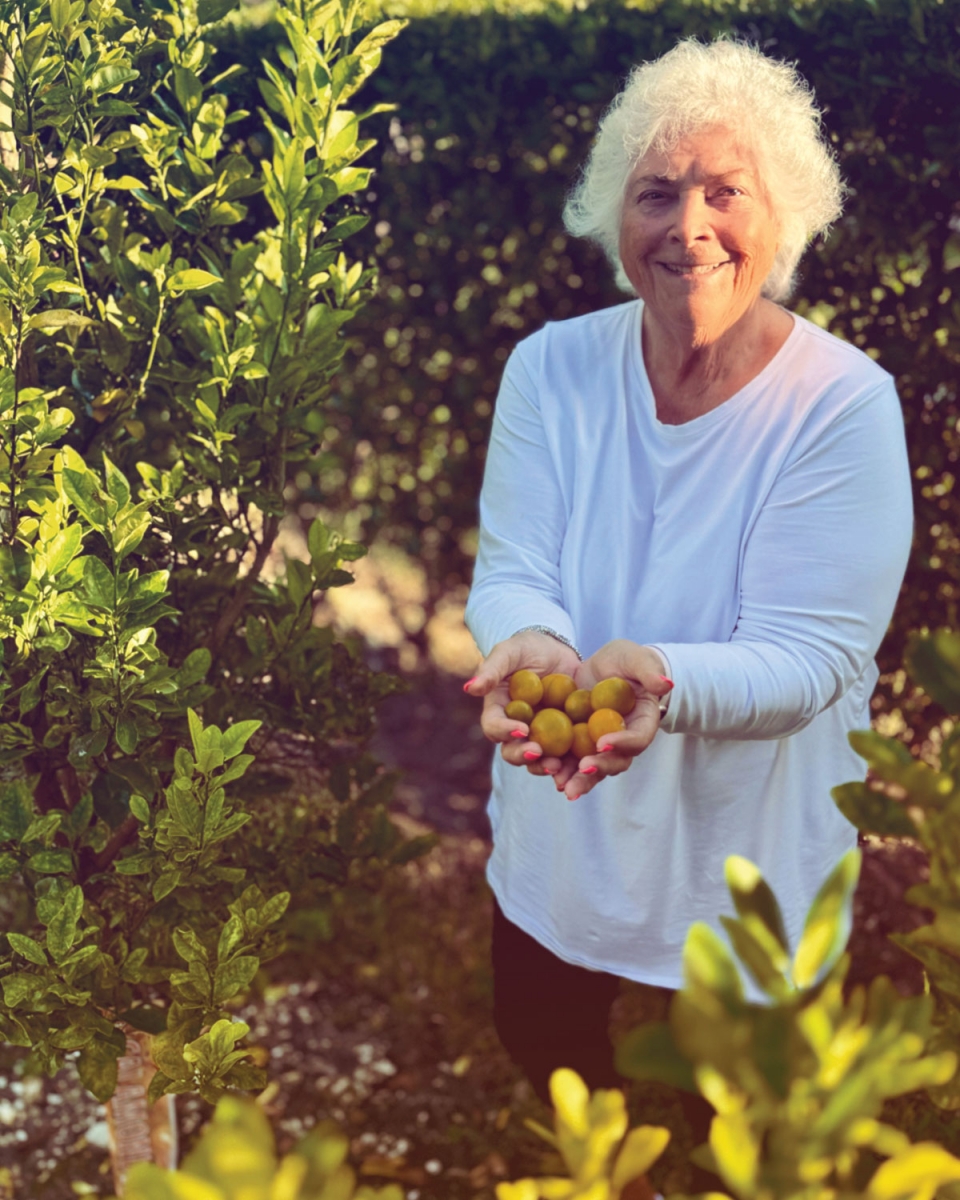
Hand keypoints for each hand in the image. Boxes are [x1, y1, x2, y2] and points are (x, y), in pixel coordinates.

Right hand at [463, 631, 580, 779]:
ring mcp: (539, 736)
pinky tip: (579, 767)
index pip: (494, 726)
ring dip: (543, 767)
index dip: (504, 731)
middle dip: (522, 756)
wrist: (557, 651)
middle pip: (512, 751)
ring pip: (536, 760)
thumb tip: (470, 688)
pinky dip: (569, 766)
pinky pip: (564, 757)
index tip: (521, 728)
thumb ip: (491, 669)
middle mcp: (515, 728)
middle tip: (538, 752)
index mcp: (498, 711)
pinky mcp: (562, 739)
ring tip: (557, 766)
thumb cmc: (526, 648)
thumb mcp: (509, 652)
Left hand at [550, 641, 673, 800]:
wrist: (603, 668)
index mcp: (642, 723)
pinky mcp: (578, 744)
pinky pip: (569, 761)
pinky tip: (545, 771)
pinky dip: (559, 768)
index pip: (638, 738)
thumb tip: (665, 684)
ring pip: (592, 768)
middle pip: (616, 762)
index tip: (602, 743)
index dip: (623, 744)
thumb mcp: (636, 659)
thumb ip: (649, 671)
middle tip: (583, 769)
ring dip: (578, 779)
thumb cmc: (626, 662)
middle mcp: (623, 741)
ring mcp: (600, 746)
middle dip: (600, 768)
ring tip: (562, 784)